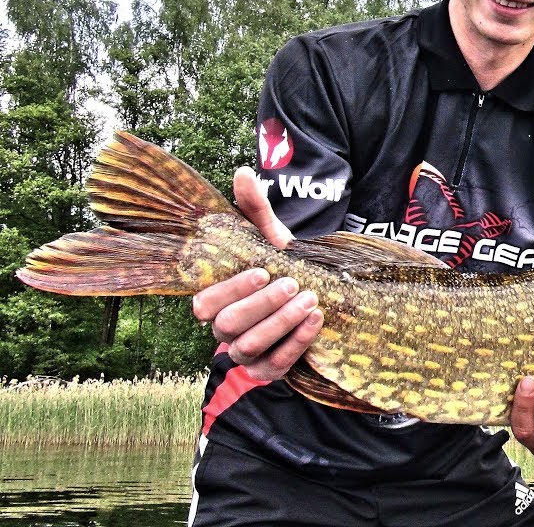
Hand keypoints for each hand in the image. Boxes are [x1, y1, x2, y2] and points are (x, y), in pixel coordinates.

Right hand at [190, 166, 322, 381]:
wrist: (313, 304)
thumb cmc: (282, 271)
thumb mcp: (270, 241)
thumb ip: (256, 211)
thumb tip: (244, 172)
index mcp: (217, 301)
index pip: (205, 303)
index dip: (231, 289)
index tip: (263, 270)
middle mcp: (225, 331)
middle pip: (228, 325)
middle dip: (261, 304)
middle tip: (292, 283)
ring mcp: (246, 354)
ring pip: (250, 347)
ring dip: (281, 322)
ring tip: (310, 299)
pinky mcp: (269, 371)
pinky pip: (277, 365)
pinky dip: (297, 343)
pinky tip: (317, 319)